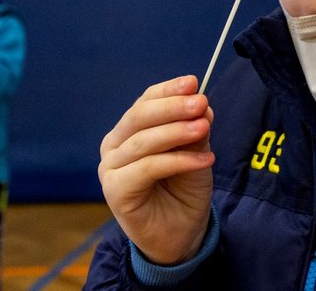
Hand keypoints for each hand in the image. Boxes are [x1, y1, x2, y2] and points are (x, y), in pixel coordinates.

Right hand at [98, 75, 214, 264]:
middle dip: (172, 107)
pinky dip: (178, 161)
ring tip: (204, 128)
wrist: (181, 234)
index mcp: (129, 131)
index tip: (193, 82)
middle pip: (139, 117)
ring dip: (177, 132)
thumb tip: (202, 104)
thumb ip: (195, 130)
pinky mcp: (115, 190)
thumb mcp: (195, 153)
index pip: (145, 102)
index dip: (168, 91)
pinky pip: (148, 168)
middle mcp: (114, 146)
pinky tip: (205, 160)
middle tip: (200, 102)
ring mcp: (110, 168)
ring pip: (143, 142)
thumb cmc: (183, 190)